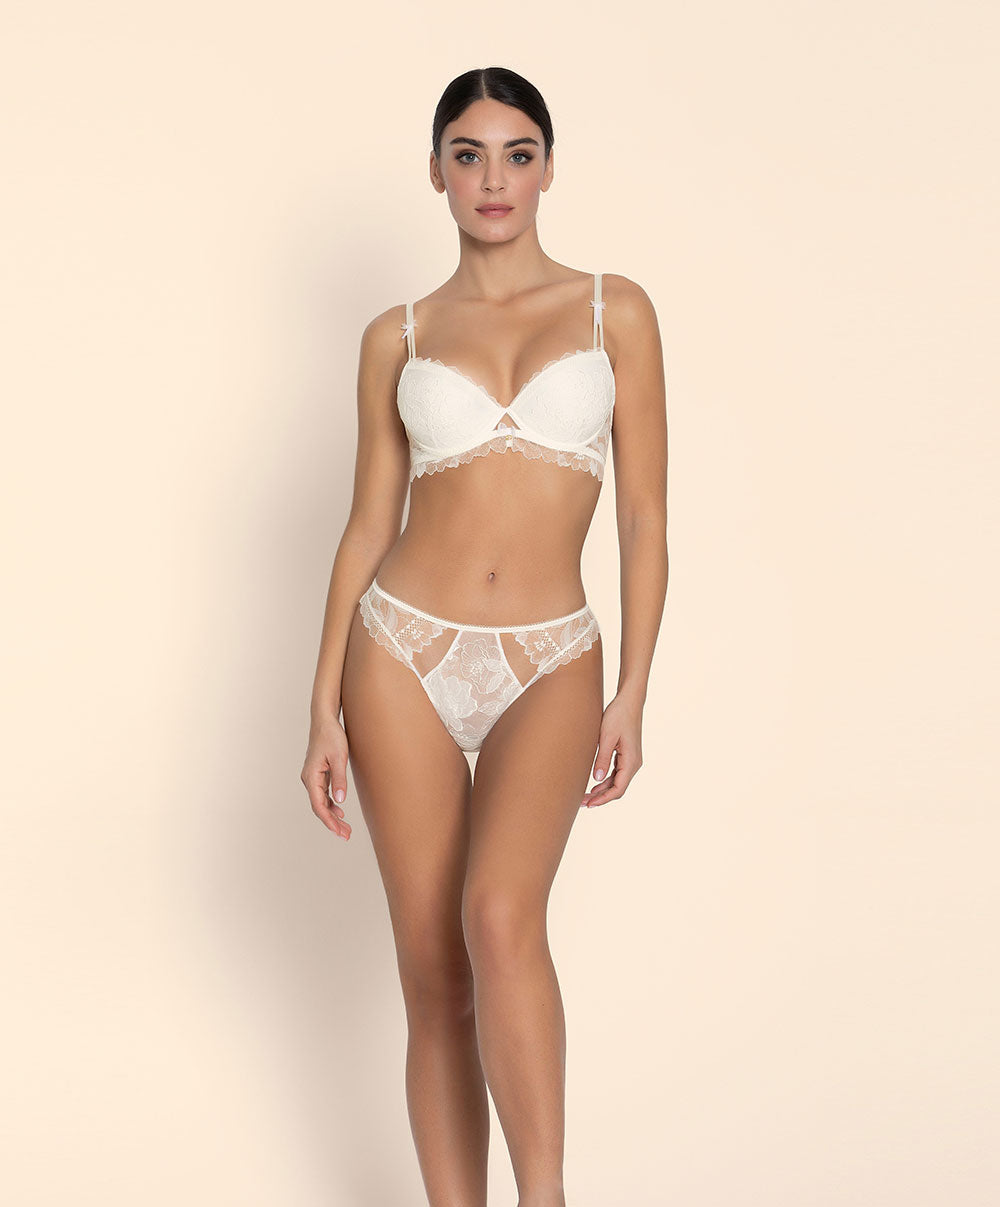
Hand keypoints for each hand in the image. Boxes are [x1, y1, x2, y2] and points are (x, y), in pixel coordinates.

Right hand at [301, 715, 352, 839]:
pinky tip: (340, 811)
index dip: (328, 820)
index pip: (318, 805)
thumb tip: (340, 801)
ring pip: (321, 802)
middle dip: (332, 822)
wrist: (325, 720)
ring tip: (345, 828)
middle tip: (346, 835)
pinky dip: (332, 804)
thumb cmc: (331, 736)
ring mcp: (313, 777)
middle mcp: (309, 779)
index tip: (339, 831)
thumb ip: (340, 780)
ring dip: (333, 815)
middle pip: (319, 807)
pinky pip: (323, 794)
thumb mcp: (339, 758)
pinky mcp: (319, 774)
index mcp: (311, 777)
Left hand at [581, 692, 643, 808]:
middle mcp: (634, 763)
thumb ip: (602, 759)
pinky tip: (593, 783)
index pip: (618, 788)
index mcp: (631, 761)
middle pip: (618, 788)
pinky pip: (616, 773)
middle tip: (582, 803)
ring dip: (602, 790)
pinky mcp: (626, 755)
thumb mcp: (606, 737)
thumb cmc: (618, 715)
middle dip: (601, 797)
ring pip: (616, 782)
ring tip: (585, 796)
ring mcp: (631, 760)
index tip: (590, 804)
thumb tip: (597, 779)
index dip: (603, 799)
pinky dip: (605, 780)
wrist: (628, 701)